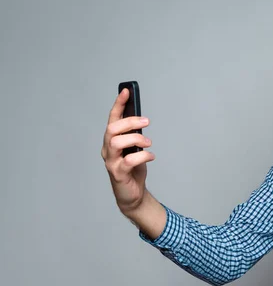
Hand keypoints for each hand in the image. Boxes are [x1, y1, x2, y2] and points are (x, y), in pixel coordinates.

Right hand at [101, 88, 154, 213]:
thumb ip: (134, 136)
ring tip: (148, 143)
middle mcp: (107, 150)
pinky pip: (128, 161)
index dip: (118, 104)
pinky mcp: (118, 174)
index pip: (112, 119)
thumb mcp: (135, 149)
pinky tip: (151, 156)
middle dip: (130, 122)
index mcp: (111, 141)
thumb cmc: (133, 169)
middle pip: (112, 129)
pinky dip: (143, 156)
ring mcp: (111, 162)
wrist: (132, 194)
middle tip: (147, 122)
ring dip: (136, 139)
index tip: (126, 91)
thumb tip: (141, 121)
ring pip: (116, 142)